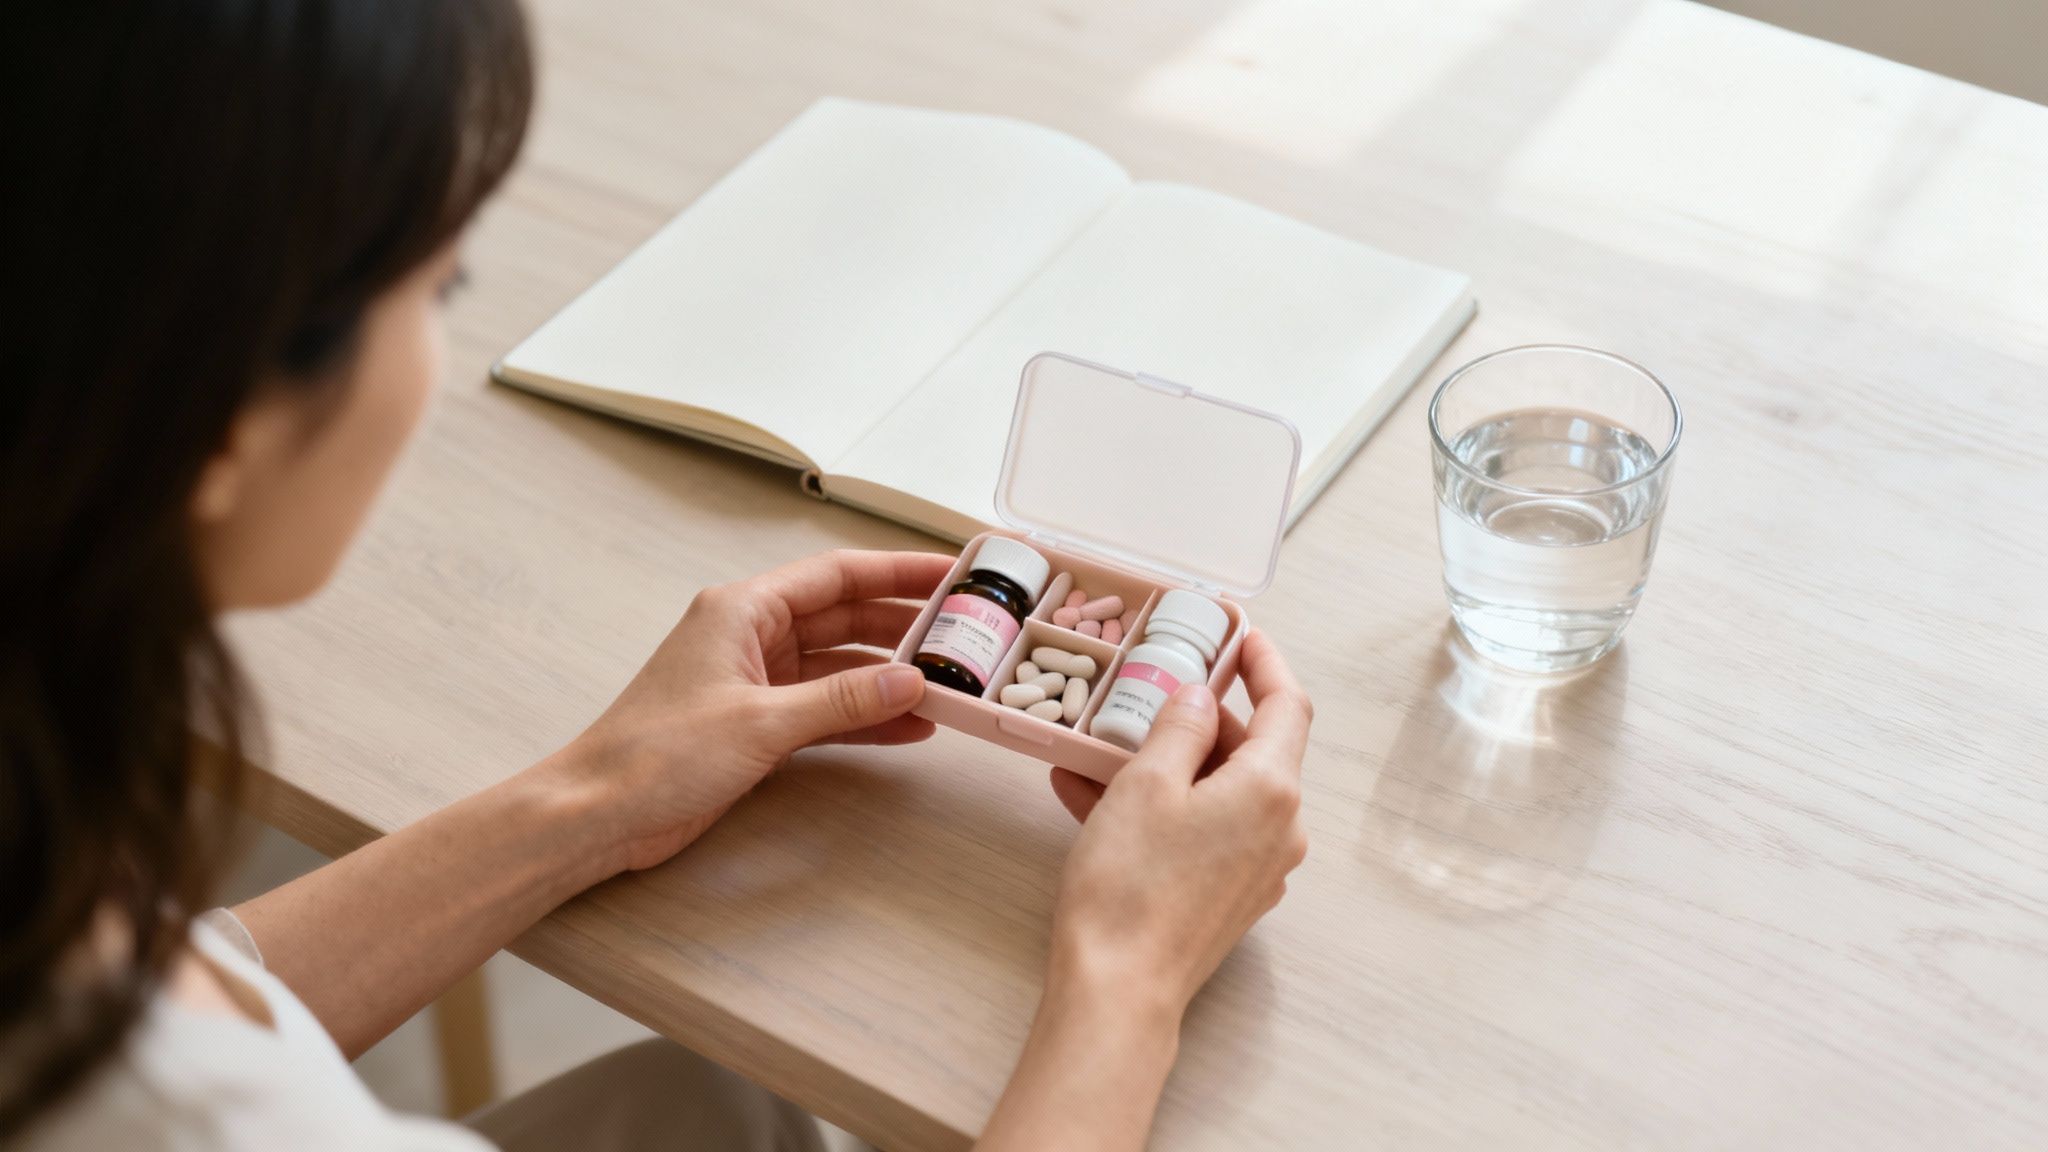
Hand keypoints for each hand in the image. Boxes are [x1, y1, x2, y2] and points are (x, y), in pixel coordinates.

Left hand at [546, 549, 953, 872]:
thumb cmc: (655, 754)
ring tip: (948, 687)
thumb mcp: (761, 722)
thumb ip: (843, 701)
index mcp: (743, 609)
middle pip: (845, 617)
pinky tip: (908, 728)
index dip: (899, 570)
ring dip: (888, 678)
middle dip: (904, 627)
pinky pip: (825, 709)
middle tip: (964, 636)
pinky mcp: (755, 724)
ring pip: (839, 666)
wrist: (599, 814)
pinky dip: (864, 717)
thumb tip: (912, 682)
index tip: (953, 571)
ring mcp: (754, 680)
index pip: (837, 575)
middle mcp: (750, 635)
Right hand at [1044, 629, 1310, 1014]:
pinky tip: (1090, 796)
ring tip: (1099, 746)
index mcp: (1271, 789)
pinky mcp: (1229, 898)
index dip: (1265, 662)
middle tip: (1151, 689)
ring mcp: (1258, 868)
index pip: (1288, 704)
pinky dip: (1162, 806)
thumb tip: (1200, 696)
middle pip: (1252, 749)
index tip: (1240, 633)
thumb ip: (1179, 727)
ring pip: (1219, 791)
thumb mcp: (1145, 784)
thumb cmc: (1130, 885)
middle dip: (1201, 717)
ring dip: (1168, 763)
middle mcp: (1281, 829)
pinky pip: (1203, 831)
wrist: (1119, 990)